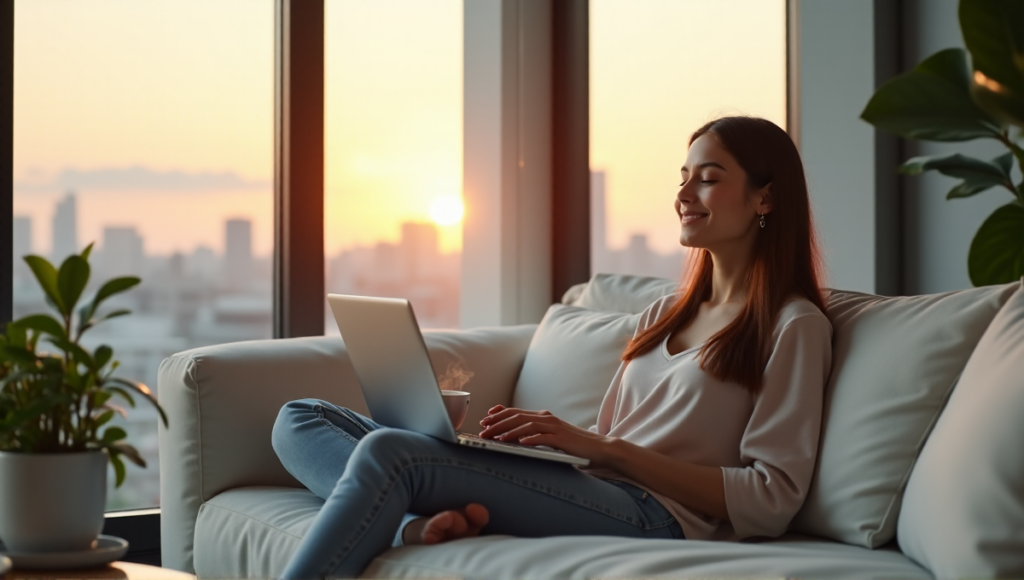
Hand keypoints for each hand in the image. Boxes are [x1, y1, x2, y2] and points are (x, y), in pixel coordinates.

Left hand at [477, 405, 616, 467]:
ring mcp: (555, 427)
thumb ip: (536, 433)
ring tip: (495, 438)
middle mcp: (547, 418)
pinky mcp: (562, 439)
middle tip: (483, 429)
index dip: (499, 414)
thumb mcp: (551, 436)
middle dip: (498, 423)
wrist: (599, 448)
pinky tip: (518, 443)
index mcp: (544, 417)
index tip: (485, 418)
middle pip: (517, 417)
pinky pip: (543, 437)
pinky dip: (529, 438)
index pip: (517, 411)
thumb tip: (515, 436)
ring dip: (508, 431)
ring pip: (526, 425)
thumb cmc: (573, 445)